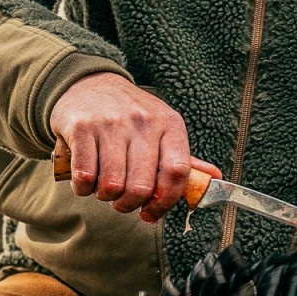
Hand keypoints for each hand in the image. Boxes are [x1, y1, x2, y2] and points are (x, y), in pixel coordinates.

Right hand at [50, 73, 217, 221]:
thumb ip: (183, 157)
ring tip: (104, 189)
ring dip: (106, 197)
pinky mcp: (82, 127)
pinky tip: (85, 182)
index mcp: (169, 123)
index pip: (177, 172)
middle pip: (142, 186)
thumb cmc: (129, 114)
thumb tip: (214, 179)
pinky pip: (85, 176)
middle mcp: (143, 121)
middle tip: (122, 201)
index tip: (151, 212)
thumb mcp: (161, 127)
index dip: (165, 201)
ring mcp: (111, 123)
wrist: (88, 83)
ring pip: (112, 185)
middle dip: (129, 205)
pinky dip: (83, 189)